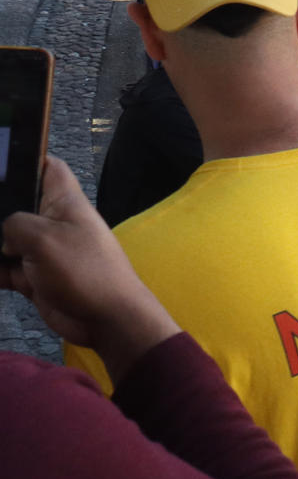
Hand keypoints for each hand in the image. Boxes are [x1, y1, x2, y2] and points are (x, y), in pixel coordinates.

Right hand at [0, 157, 178, 367]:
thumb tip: (1, 236)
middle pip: (15, 203)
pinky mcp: (33, 277)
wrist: (106, 320)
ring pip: (3, 240)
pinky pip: (3, 269)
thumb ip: (13, 224)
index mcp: (65, 202)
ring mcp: (42, 251)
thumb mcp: (44, 236)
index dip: (25, 158)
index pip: (47, 168)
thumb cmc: (85, 270)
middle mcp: (52, 223)